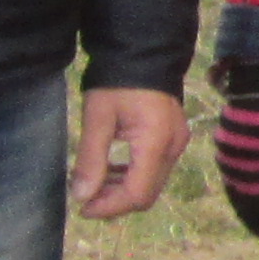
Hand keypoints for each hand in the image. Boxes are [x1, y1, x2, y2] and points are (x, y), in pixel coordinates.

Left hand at [76, 86, 185, 218]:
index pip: (136, 193)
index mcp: (156, 142)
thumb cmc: (117, 81)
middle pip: (147, 194)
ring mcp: (178, 144)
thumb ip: (90, 158)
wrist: (144, 51)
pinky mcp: (174, 139)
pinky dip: (133, 176)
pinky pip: (155, 170)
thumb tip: (81, 196)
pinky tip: (112, 171)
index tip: (82, 208)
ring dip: (122, 191)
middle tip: (85, 198)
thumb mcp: (97, 117)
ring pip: (152, 184)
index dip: (109, 207)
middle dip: (115, 202)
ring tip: (94, 185)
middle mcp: (174, 148)